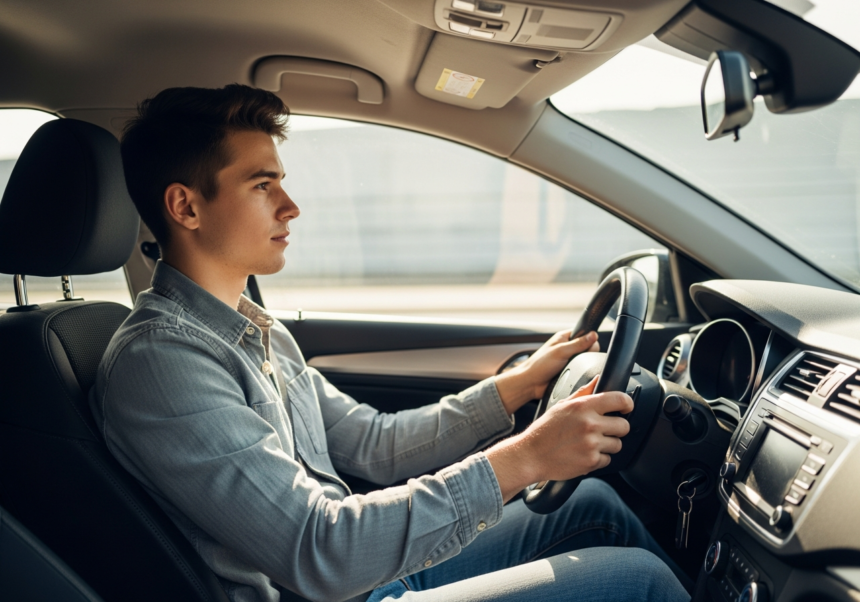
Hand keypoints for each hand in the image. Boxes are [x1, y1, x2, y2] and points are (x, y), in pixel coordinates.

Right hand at [486, 376, 632, 502]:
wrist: (531, 455)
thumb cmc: (544, 430)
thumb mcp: (561, 406)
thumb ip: (583, 393)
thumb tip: (597, 380)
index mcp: (583, 407)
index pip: (619, 399)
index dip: (627, 403)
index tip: (626, 407)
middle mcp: (589, 424)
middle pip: (624, 425)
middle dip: (617, 428)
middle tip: (605, 429)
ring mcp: (591, 444)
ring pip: (617, 444)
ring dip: (608, 445)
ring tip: (590, 443)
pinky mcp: (591, 461)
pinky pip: (607, 460)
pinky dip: (598, 459)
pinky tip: (585, 454)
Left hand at [494, 330, 598, 414]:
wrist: (531, 383)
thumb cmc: (539, 365)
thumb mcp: (561, 351)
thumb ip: (578, 343)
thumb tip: (593, 335)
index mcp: (564, 337)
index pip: (584, 334)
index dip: (589, 340)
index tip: (587, 347)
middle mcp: (567, 347)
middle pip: (587, 348)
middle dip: (585, 354)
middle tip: (575, 359)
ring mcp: (568, 359)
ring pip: (585, 360)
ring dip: (582, 364)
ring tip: (572, 368)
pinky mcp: (568, 371)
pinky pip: (581, 370)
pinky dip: (579, 373)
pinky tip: (573, 374)